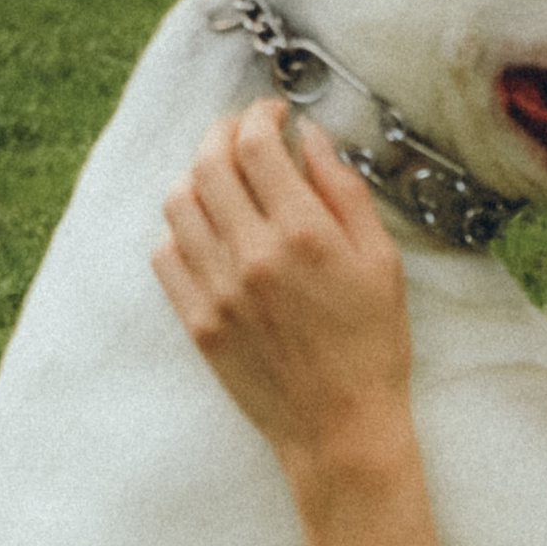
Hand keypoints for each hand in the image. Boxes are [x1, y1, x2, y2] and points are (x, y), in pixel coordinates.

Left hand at [153, 101, 412, 489]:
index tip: (274, 115)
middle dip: (224, 134)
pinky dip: (180, 230)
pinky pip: (165, 255)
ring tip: (221, 180)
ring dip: (197, 177)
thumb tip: (313, 139)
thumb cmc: (372, 348)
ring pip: (178, 202)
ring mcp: (218, 290)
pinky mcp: (198, 322)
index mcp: (304, 235)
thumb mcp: (381, 262)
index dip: (261, 115)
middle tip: (242, 134)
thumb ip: (345, 193)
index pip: (257, 143)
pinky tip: (207, 232)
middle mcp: (253, 256)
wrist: (340, 430)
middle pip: (209, 162)